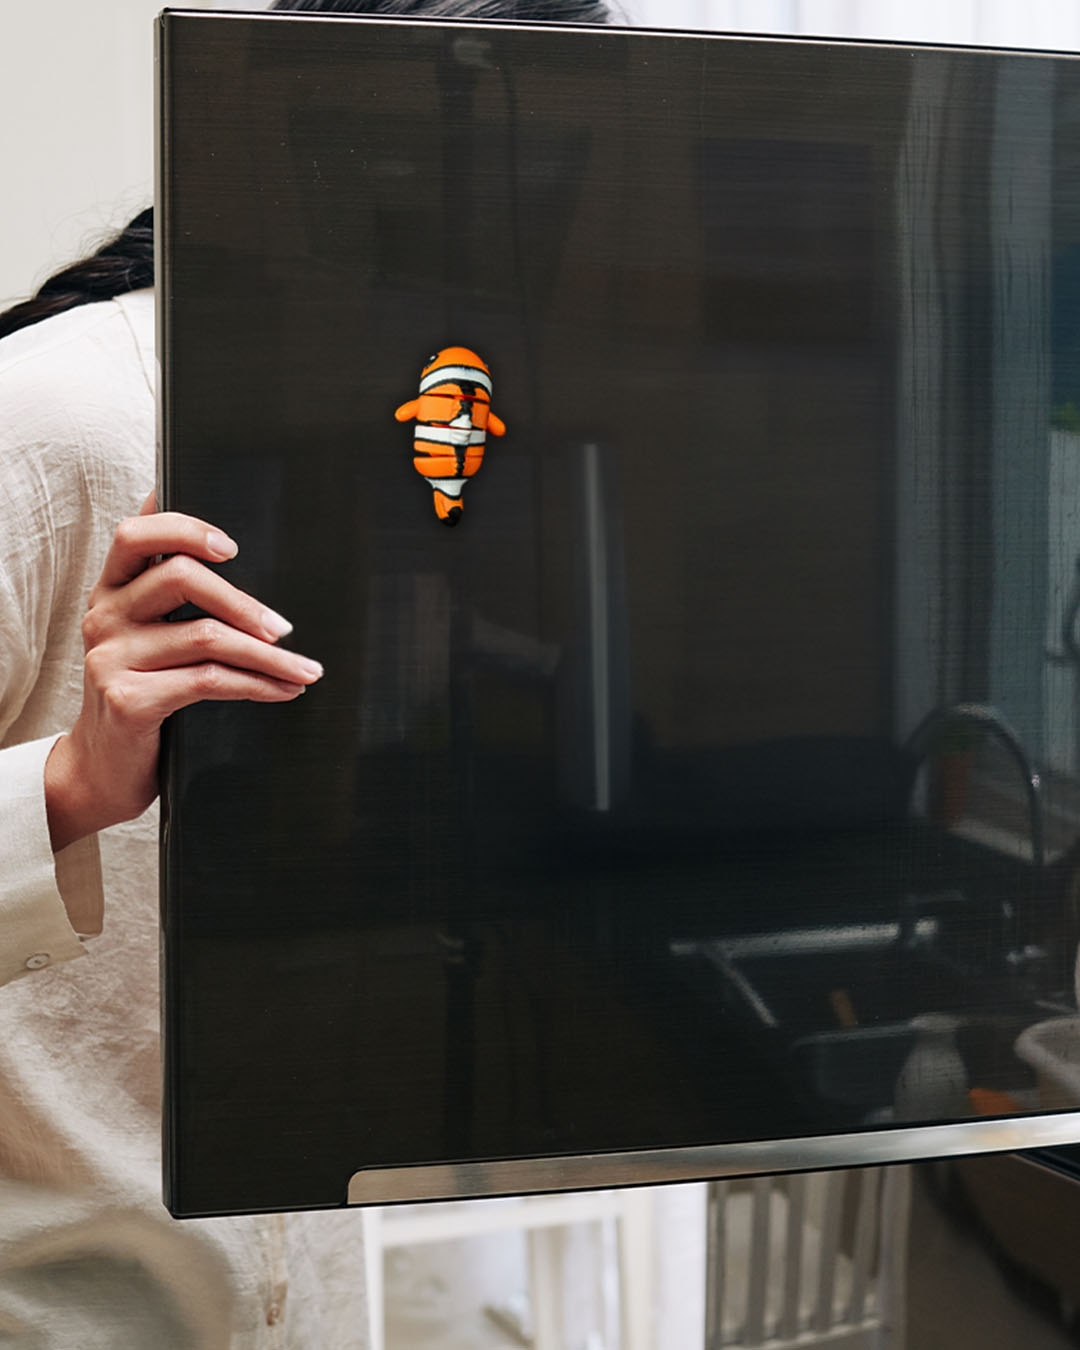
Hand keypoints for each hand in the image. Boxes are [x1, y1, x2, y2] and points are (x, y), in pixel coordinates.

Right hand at [45, 496, 322, 852]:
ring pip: (206, 635)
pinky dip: (256, 685)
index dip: (185, 528)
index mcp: (111, 590)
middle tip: (285, 627)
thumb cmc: (140, 697)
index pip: (137, 534)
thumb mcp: (148, 639)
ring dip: (268, 655)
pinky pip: (209, 681)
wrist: (102, 771)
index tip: (234, 546)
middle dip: (244, 603)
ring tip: (305, 669)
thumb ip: (172, 599)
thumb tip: (232, 555)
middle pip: (180, 577)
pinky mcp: (128, 699)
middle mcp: (104, 615)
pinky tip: (282, 691)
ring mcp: (112, 657)